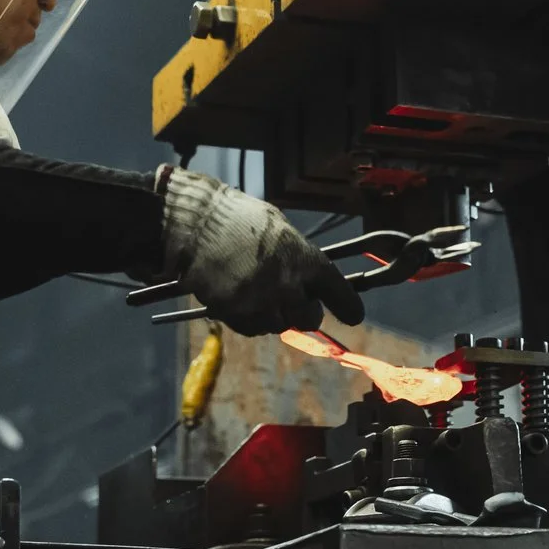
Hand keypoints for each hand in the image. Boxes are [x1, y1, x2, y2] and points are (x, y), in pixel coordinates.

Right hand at [159, 171, 364, 335]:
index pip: (339, 293)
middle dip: (305, 312)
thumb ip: (298, 256)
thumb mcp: (279, 229)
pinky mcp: (237, 316)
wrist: (194, 225)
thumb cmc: (237, 219)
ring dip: (274, 314)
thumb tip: (306, 275)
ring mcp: (263, 304)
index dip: (348, 306)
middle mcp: (290, 287)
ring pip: (279, 325)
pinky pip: (253, 329)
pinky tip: (239, 298)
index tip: (353, 316)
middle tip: (292, 299)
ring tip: (256, 290)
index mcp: (306, 260)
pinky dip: (250, 319)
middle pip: (310, 319)